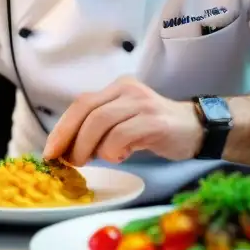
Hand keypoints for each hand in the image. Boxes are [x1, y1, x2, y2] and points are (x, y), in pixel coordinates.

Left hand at [42, 76, 203, 165]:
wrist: (198, 128)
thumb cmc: (155, 130)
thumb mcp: (123, 122)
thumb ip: (98, 128)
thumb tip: (66, 149)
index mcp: (116, 88)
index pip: (80, 104)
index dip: (61, 128)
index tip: (50, 152)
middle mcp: (126, 90)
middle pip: (86, 111)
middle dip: (70, 139)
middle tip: (68, 161)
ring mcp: (141, 103)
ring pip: (100, 123)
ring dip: (90, 147)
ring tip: (93, 160)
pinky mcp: (154, 121)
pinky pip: (121, 136)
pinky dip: (113, 151)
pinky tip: (121, 156)